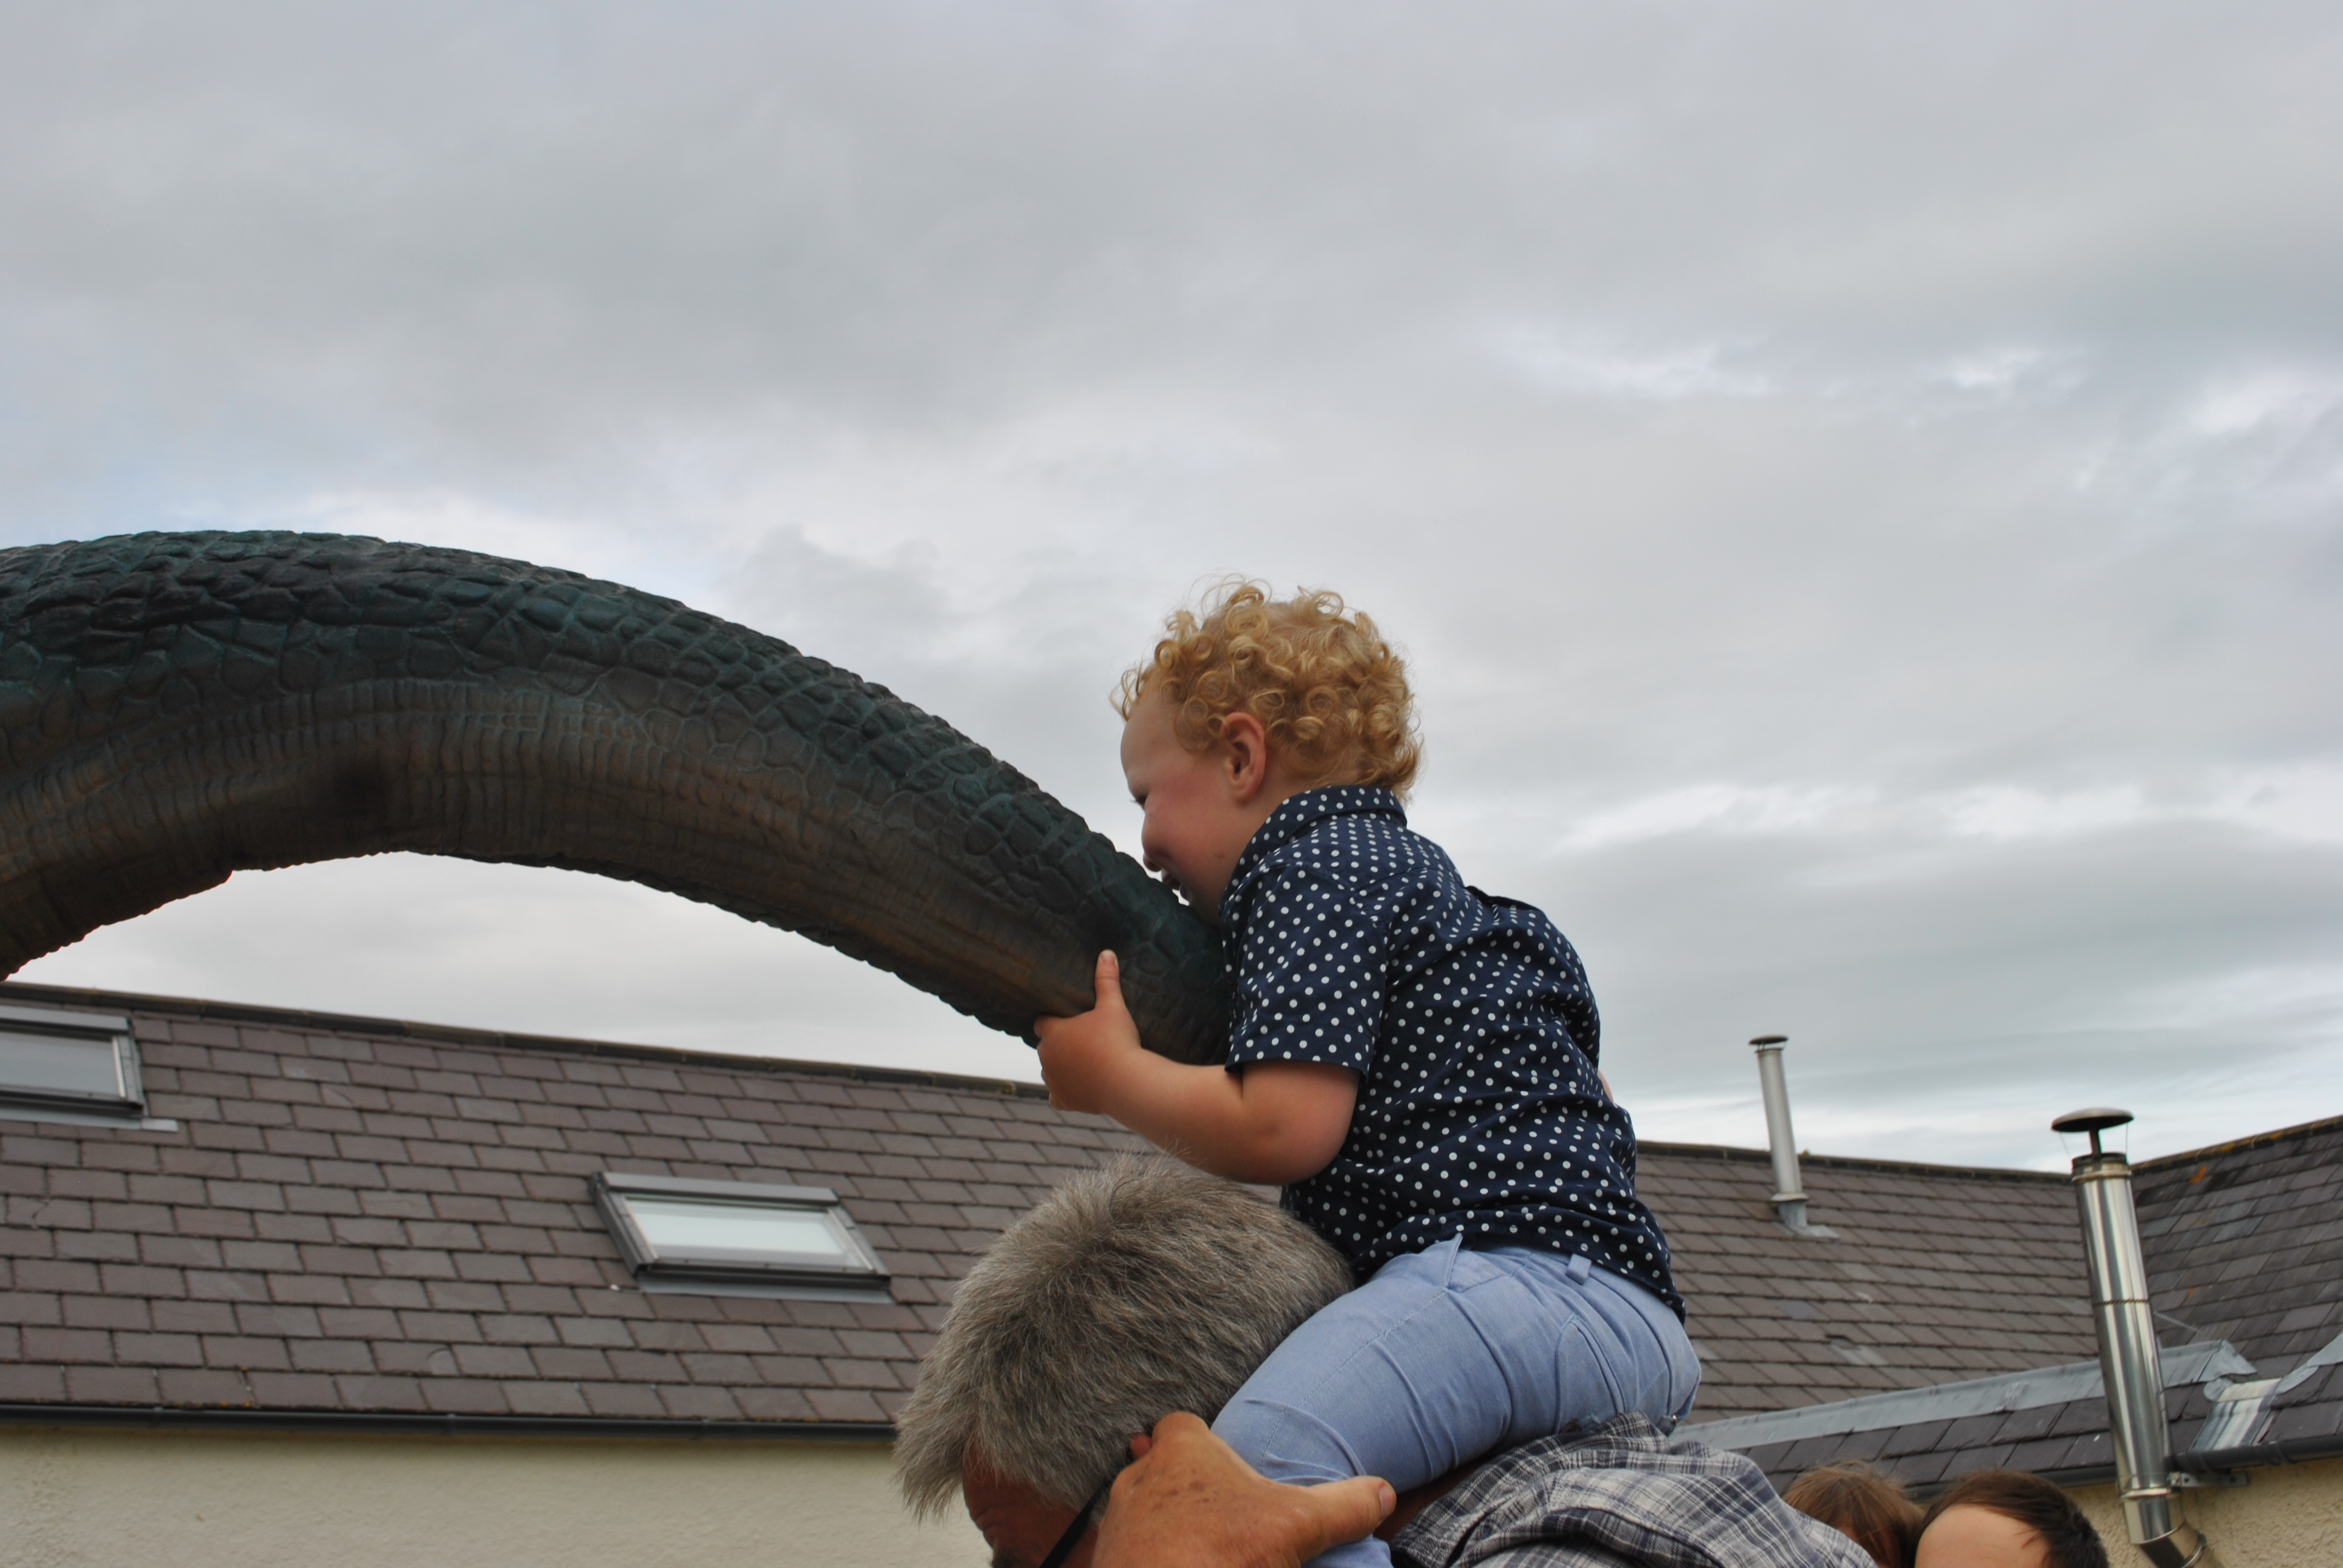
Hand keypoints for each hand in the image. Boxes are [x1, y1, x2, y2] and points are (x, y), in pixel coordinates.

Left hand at [1036, 951, 1143, 1115]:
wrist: (1127, 1082)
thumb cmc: (1117, 1041)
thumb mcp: (1113, 1006)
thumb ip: (1107, 980)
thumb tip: (1106, 952)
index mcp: (1053, 1032)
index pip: (1042, 1022)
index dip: (1054, 1020)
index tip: (1068, 1021)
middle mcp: (1045, 1056)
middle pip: (1047, 1047)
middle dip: (1059, 1044)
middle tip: (1082, 1042)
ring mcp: (1052, 1080)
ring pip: (1050, 1071)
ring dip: (1062, 1068)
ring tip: (1084, 1064)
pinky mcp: (1062, 1100)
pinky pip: (1057, 1096)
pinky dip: (1065, 1093)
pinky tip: (1078, 1088)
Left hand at [1095, 1413, 1393, 1567]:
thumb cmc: (1222, 1553)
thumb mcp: (1298, 1525)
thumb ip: (1343, 1506)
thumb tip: (1382, 1493)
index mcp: (1182, 1450)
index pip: (1182, 1423)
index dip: (1204, 1441)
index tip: (1226, 1463)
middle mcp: (1140, 1477)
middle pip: (1161, 1468)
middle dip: (1186, 1489)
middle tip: (1219, 1514)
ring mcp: (1117, 1521)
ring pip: (1141, 1510)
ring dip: (1163, 1525)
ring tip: (1198, 1548)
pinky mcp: (1107, 1560)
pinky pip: (1126, 1549)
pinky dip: (1147, 1557)